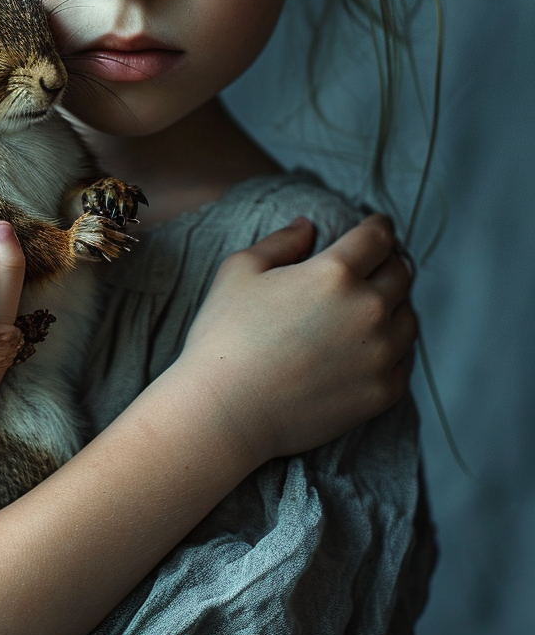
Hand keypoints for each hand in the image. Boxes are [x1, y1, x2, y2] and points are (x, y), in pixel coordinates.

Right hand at [176, 214, 416, 465]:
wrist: (227, 410)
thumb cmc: (225, 335)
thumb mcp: (240, 270)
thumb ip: (280, 241)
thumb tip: (307, 227)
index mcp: (335, 272)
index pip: (377, 237)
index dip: (378, 225)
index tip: (377, 224)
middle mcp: (368, 309)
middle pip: (401, 273)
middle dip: (389, 262)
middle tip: (376, 262)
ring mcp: (380, 354)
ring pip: (408, 317)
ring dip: (396, 305)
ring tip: (374, 306)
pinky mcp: (382, 393)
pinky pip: (404, 361)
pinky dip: (394, 348)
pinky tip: (373, 347)